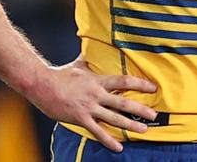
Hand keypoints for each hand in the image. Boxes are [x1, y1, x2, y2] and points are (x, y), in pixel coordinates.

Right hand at [28, 58, 156, 151]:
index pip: (124, 81)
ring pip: (114, 118)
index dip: (140, 84)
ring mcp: (89, 107)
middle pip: (123, 102)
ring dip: (130, 125)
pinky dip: (109, 140)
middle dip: (140, 109)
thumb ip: (88, 59)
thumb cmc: (60, 74)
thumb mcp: (78, 64)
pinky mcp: (81, 118)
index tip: (153, 88)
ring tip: (144, 130)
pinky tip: (119, 147)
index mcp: (97, 80)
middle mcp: (96, 94)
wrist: (42, 84)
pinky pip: (98, 131)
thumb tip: (92, 48)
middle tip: (154, 114)